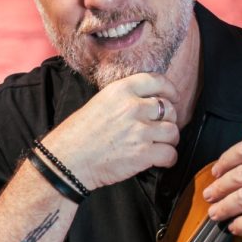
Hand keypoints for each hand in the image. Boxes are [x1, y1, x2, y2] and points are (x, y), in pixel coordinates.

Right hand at [42, 73, 179, 189]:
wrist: (68, 160)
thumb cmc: (79, 134)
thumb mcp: (100, 103)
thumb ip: (125, 100)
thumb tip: (148, 103)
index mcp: (121, 91)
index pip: (157, 81)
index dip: (170, 90)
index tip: (173, 97)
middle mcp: (133, 107)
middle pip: (169, 109)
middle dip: (169, 120)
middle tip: (162, 128)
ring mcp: (140, 131)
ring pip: (173, 132)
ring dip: (170, 140)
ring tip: (162, 145)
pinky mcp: (143, 153)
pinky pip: (170, 154)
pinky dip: (169, 159)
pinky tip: (161, 160)